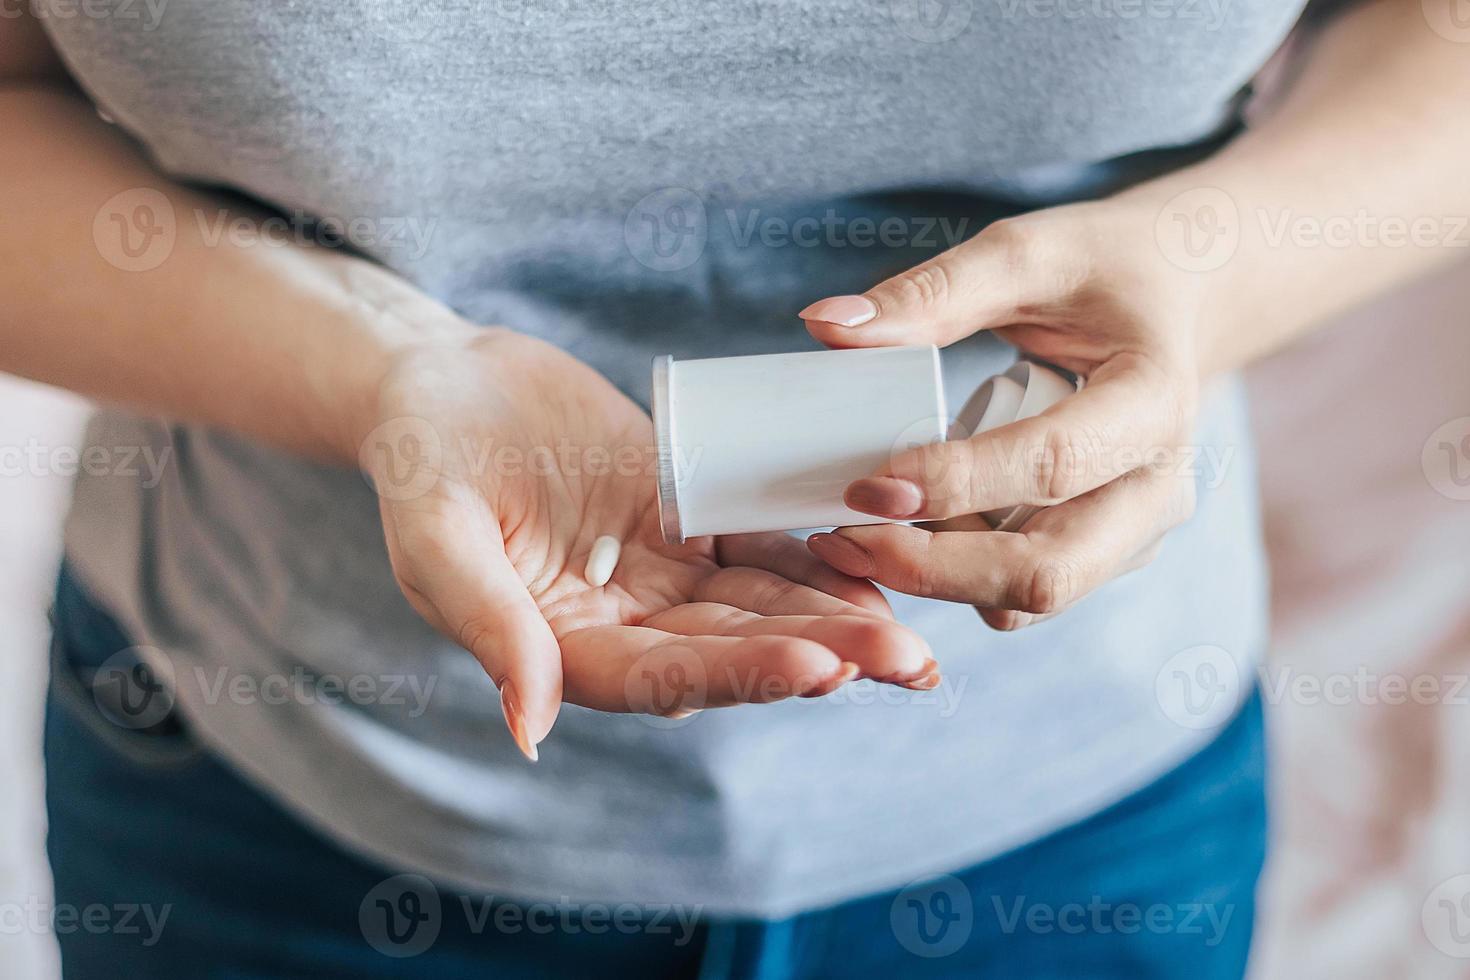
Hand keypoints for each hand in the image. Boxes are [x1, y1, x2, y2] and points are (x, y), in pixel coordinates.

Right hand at [358, 327, 935, 758]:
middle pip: (732, 650)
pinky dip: (815, 554)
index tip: (818, 666)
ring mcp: (660, 574)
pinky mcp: (688, 518)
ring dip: (836, 617)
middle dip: (819, 654)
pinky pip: (760, 542)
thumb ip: (489, 626)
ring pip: (760, 605)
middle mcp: (623, 623)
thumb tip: (529, 730)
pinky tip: (879, 559)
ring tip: (914, 632)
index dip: (741, 674)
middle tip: (906, 660)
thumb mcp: (438, 535)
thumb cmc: (418, 458)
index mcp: (562, 648)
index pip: (663, 677)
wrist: (439, 383)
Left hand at [799, 201, 1203, 630]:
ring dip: (935, 580)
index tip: (866, 485)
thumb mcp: (1027, 253)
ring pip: (1029, 598)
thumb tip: (825, 323)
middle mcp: (1159, 486)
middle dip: (934, 568)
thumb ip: (932, 293)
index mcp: (1155, 400)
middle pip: (1047, 572)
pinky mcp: (1104, 554)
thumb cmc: (1104, 269)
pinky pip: (1021, 593)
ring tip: (852, 534)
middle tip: (841, 536)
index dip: (956, 484)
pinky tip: (900, 534)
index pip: (1053, 464)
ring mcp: (1137, 532)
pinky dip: (955, 580)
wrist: (1177, 298)